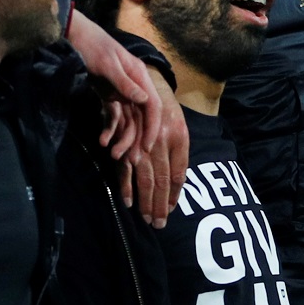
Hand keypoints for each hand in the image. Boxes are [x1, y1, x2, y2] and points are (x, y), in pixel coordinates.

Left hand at [67, 9, 161, 152]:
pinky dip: (110, 129)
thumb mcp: (108, 65)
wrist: (73, 37)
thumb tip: (145, 101)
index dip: (152, 127)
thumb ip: (126, 84)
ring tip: (113, 154)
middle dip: (136, 139)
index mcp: (140, 77)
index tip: (147, 147)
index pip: (153, 106)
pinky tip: (103, 141)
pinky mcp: (109, 96)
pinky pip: (113, 117)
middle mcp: (135, 87)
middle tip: (128, 159)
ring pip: (128, 121)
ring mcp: (122, 93)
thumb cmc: (93, 46)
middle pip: (141, 118)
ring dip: (122, 138)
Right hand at [115, 68, 188, 227]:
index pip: (178, 173)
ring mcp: (142, 143)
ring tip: (145, 218)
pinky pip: (125, 168)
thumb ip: (177, 153)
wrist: (143, 80)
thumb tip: (177, 182)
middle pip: (162, 179)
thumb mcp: (177, 126)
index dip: (174, 194)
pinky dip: (125, 186)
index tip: (171, 210)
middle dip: (160, 204)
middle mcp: (161, 142)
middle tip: (159, 224)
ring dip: (144, 200)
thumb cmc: (163, 107)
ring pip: (145, 177)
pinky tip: (127, 201)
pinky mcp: (125, 142)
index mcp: (178, 138)